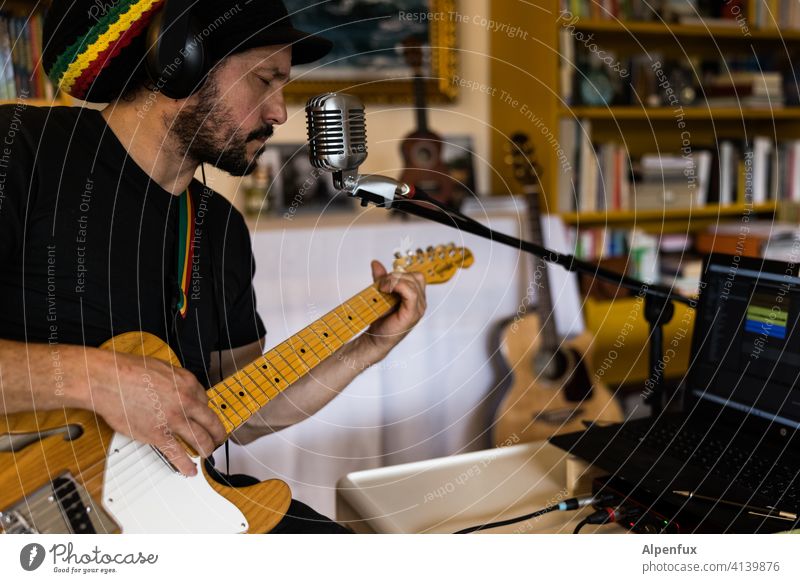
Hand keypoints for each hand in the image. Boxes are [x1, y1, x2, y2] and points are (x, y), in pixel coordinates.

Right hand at [84, 348, 226, 475]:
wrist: (109, 380)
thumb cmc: (129, 371)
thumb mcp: (163, 368)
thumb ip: (177, 381)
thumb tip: (181, 390)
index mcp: (188, 383)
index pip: (205, 401)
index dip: (205, 412)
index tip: (205, 417)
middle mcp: (185, 401)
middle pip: (210, 422)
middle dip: (217, 433)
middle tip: (219, 438)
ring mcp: (173, 420)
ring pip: (200, 439)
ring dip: (207, 449)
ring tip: (208, 453)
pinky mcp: (157, 434)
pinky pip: (176, 453)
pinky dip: (185, 465)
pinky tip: (190, 470)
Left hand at [362, 260, 426, 357]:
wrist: (375, 339)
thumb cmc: (380, 319)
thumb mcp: (381, 293)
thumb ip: (381, 278)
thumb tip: (375, 262)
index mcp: (417, 297)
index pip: (416, 276)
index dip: (400, 273)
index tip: (383, 280)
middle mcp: (421, 302)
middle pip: (416, 277)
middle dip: (397, 275)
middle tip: (381, 284)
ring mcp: (418, 308)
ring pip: (413, 282)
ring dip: (395, 280)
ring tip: (382, 287)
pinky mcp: (412, 313)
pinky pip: (411, 293)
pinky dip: (398, 286)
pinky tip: (386, 290)